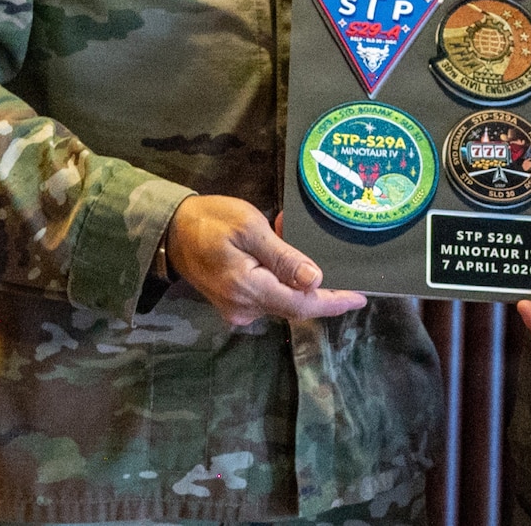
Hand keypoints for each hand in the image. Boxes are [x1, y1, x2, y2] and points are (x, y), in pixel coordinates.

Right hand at [165, 196, 366, 326]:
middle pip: (294, 306)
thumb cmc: (210, 220)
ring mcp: (236, 309)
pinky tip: (282, 254)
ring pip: (281, 299)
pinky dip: (280, 278)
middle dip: (318, 288)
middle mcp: (244, 308)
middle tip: (342, 268)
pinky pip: (267, 295)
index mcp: (249, 290)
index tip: (360, 298)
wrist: (170, 230)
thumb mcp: (249, 228)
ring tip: (305, 248)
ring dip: (297, 279)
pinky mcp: (232, 303)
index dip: (333, 303)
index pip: (301, 306)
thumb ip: (283, 257)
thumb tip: (316, 280)